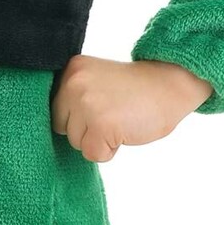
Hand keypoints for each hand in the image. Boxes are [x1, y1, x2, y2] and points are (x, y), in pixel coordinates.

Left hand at [50, 54, 213, 160]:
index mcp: (72, 70)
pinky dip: (110, 150)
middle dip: (86, 129)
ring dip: (98, 139)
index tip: (102, 106)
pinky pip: (94, 154)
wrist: (171, 86)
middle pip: (62, 127)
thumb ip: (73, 95)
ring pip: (76, 143)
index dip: (79, 115)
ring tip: (121, 119)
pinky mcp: (100, 125)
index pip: (56, 109)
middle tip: (114, 113)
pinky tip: (125, 130)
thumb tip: (52, 126)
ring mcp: (86, 104)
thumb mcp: (96, 80)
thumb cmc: (136, 89)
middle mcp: (74, 84)